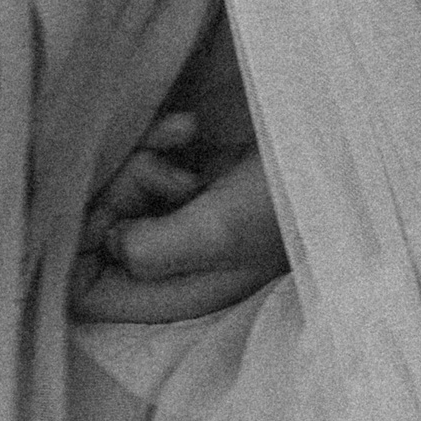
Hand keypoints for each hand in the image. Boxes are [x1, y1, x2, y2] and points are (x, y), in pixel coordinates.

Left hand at [70, 9, 282, 321]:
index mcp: (176, 290)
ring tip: (183, 143)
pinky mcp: (201, 170)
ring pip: (122, 188)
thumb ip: (153, 250)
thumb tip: (110, 241)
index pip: (86, 294)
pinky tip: (188, 126)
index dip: (80, 252)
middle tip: (160, 171)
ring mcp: (187, 210)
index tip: (104, 212)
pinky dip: (161, 137)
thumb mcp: (219, 233)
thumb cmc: (288, 196)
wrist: (340, 136)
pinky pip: (151, 155)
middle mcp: (173, 255)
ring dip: (143, 159)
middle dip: (119, 194)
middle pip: (99, 230)